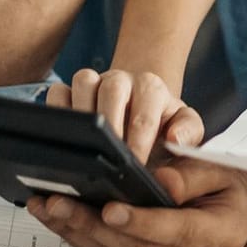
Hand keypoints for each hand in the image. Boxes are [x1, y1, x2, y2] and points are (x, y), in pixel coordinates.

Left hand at [25, 158, 246, 246]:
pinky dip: (85, 242)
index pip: (175, 230)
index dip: (140, 221)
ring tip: (49, 208)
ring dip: (79, 235)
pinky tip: (61, 222)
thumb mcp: (218, 169)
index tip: (108, 207)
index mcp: (221, 235)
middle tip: (59, 202)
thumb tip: (161, 181)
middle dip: (93, 226)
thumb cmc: (225, 186)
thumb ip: (191, 174)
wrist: (235, 213)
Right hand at [48, 67, 204, 163]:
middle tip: (109, 158)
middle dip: (110, 126)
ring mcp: (94, 82)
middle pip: (112, 90)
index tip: (135, 166)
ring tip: (84, 147)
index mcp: (151, 88)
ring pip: (82, 82)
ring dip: (82, 114)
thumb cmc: (162, 123)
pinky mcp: (71, 90)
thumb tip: (176, 139)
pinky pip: (57, 92)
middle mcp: (121, 80)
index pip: (145, 113)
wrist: (143, 106)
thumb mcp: (186, 127)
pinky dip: (56, 111)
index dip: (139, 142)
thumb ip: (189, 133)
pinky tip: (61, 138)